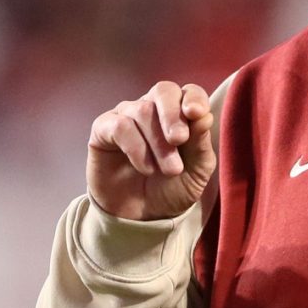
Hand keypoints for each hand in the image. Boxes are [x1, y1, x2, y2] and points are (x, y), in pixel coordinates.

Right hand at [87, 82, 216, 220]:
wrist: (142, 217)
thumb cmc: (172, 189)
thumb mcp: (196, 171)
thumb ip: (201, 143)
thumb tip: (203, 115)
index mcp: (180, 113)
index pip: (188, 91)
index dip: (194, 97)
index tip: (197, 114)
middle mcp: (152, 108)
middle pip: (163, 91)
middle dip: (174, 115)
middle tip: (179, 140)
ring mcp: (126, 116)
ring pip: (142, 110)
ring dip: (158, 143)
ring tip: (170, 170)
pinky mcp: (103, 130)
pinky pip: (119, 126)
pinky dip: (136, 148)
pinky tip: (146, 168)